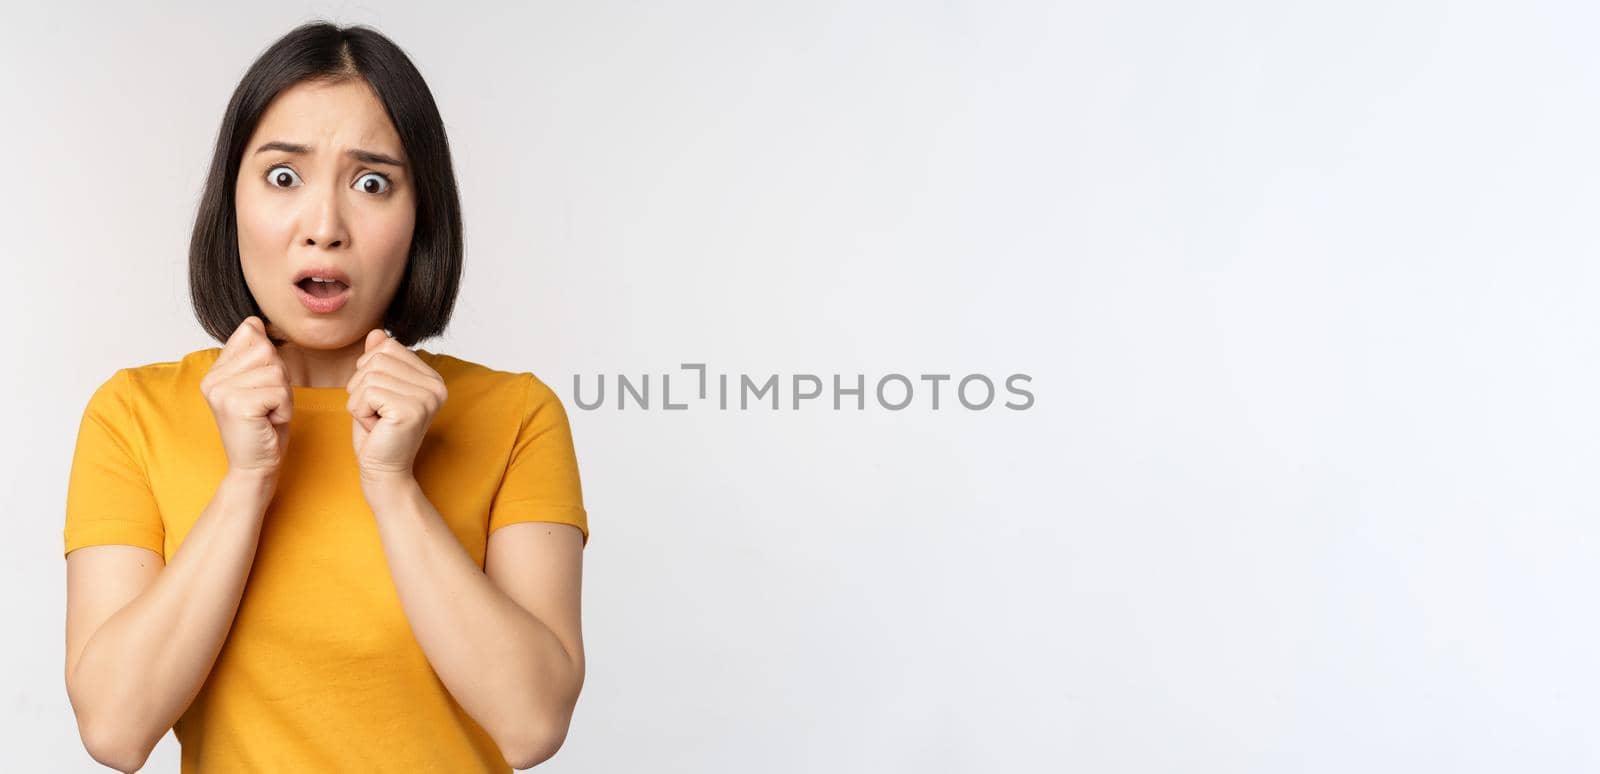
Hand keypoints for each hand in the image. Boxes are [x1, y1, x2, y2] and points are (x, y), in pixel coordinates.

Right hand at [200, 316, 292, 475]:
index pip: (252, 332)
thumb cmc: (264, 427)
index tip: (260, 388)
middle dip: (280, 379)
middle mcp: (212, 378)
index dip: (270, 360)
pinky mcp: (236, 404)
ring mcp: (221, 391)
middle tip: (267, 405)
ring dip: (283, 396)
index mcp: (216, 370)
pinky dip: (283, 408)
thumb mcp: (261, 383)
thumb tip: (255, 320)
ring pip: (276, 371)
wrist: (256, 466)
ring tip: (267, 414)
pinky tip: (268, 423)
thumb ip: (256, 353)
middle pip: (267, 350)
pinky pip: (279, 391)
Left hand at [347, 329, 446, 482]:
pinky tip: (376, 427)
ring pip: (368, 376)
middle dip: (361, 386)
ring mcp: (426, 397)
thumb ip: (379, 361)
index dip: (370, 371)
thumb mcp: (375, 390)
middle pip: (376, 359)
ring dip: (359, 401)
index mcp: (431, 377)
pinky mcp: (411, 409)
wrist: (384, 470)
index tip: (380, 400)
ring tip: (376, 421)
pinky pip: (366, 393)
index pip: (388, 347)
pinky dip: (360, 412)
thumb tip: (377, 332)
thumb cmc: (378, 433)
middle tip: (376, 413)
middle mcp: (435, 385)